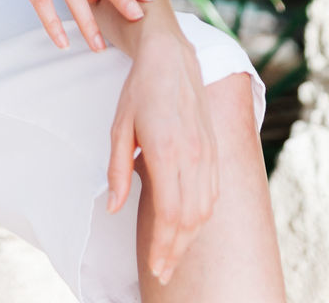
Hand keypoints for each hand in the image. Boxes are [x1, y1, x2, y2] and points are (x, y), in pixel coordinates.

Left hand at [106, 34, 219, 286]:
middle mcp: (193, 155)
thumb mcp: (119, 125)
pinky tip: (189, 228)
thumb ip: (117, 168)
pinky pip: (213, 194)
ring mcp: (207, 152)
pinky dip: (202, 217)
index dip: (163, 245)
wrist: (172, 57)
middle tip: (162, 272)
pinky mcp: (214, 149)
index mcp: (167, 150)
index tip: (154, 266)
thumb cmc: (140, 89)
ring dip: (190, 238)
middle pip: (190, 219)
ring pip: (205, 210)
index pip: (170, 213)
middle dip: (176, 251)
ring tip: (173, 255)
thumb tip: (114, 207)